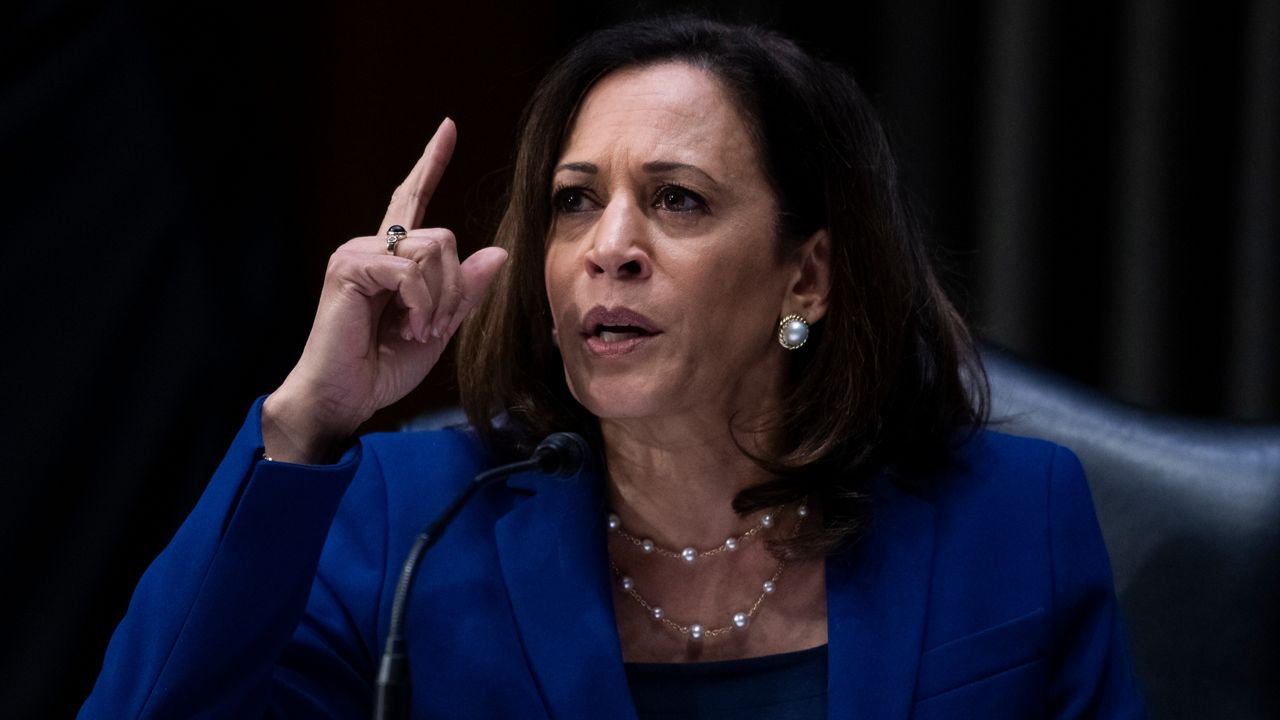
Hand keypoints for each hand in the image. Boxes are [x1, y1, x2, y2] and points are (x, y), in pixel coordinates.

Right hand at [263, 118, 507, 462]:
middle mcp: (372, 246)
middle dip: (451, 289)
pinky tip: (407, 327)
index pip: (412, 198)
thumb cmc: (382, 367)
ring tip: (416, 329)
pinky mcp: (349, 266)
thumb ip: (463, 291)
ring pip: (432, 251)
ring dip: (438, 300)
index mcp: (391, 258)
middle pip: (443, 238)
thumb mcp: (438, 326)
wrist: (345, 396)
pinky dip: (421, 304)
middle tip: (431, 327)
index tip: (448, 127)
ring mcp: (357, 253)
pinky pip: (411, 270)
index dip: (430, 162)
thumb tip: (496, 252)